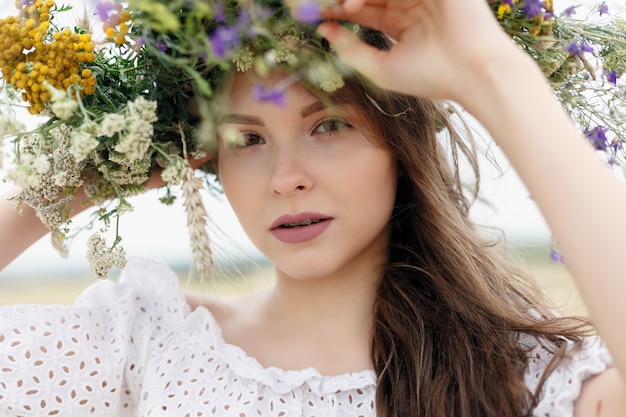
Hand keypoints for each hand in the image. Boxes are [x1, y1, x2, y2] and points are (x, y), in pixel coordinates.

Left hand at [317, 0, 518, 102]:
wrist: (472, 72)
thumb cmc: (430, 76)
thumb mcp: (381, 69)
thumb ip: (351, 50)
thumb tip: (325, 32)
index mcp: (402, 24)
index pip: (364, 9)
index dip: (339, 9)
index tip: (314, 15)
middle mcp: (411, 4)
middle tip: (318, 4)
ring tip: (342, 6)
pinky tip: (356, 3)